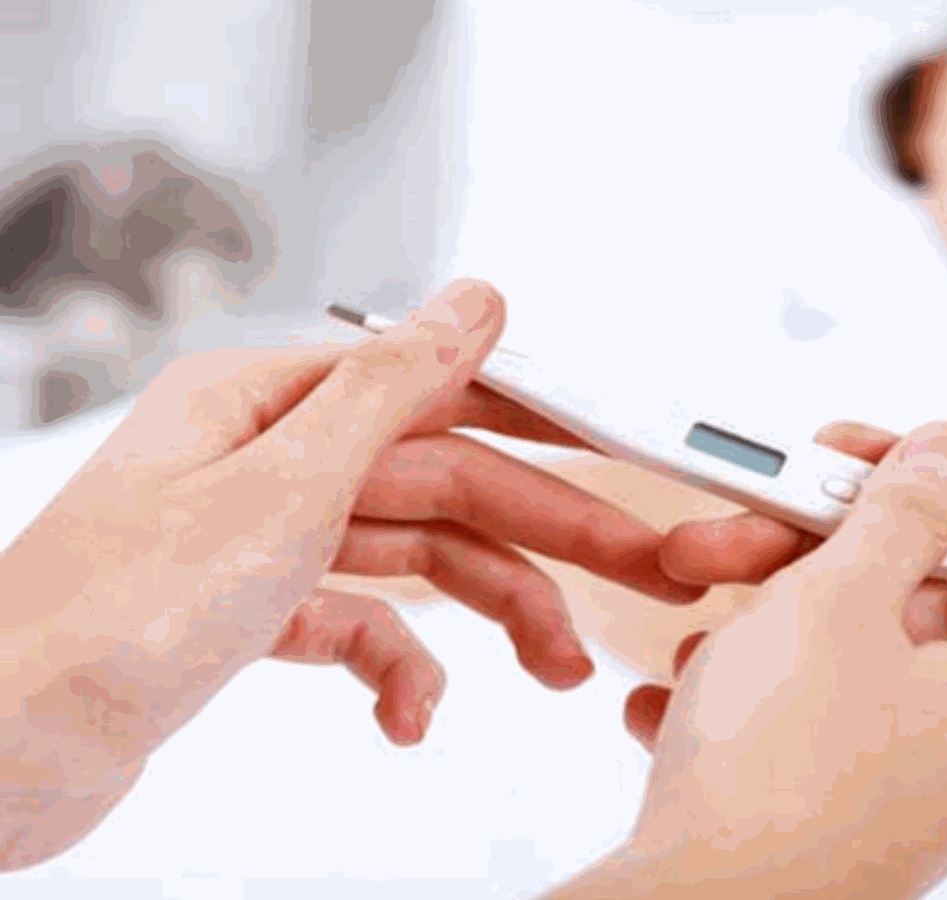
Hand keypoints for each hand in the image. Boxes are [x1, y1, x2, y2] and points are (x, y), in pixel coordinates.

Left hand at [0, 280, 701, 868]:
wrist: (0, 749)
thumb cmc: (105, 616)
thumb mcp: (279, 486)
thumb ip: (391, 387)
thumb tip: (474, 302)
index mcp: (271, 402)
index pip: (442, 394)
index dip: (544, 427)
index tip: (625, 456)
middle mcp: (271, 460)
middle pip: (445, 483)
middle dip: (545, 536)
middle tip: (639, 574)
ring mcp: (265, 540)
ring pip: (416, 559)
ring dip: (490, 614)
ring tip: (555, 667)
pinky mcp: (255, 616)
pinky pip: (360, 628)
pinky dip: (397, 670)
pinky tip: (410, 714)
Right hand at [556, 422, 946, 899]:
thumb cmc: (778, 781)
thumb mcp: (837, 601)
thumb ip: (902, 511)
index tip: (889, 461)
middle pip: (921, 598)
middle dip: (820, 548)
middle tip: (752, 525)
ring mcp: (912, 788)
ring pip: (850, 657)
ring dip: (767, 617)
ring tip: (697, 621)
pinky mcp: (843, 819)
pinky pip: (807, 724)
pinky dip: (747, 693)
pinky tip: (679, 695)